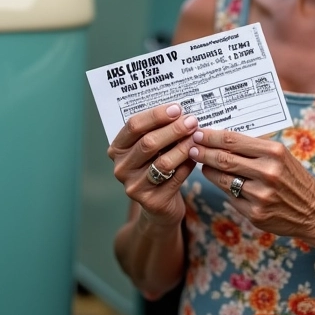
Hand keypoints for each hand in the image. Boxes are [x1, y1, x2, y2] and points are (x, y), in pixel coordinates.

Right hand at [108, 103, 198, 226]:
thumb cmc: (155, 165)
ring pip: (163, 162)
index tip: (177, 108)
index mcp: (117, 149)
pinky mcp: (152, 201)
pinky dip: (188, 164)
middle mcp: (121, 168)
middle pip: (148, 143)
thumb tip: (180, 111)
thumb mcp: (151, 147)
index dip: (156, 115)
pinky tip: (196, 155)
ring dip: (183, 146)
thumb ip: (158, 130)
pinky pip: (176, 178)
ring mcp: (135, 187)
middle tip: (192, 121)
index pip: (133, 126)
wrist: (159, 205)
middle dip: (173, 129)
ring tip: (197, 137)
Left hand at [189, 128, 314, 241]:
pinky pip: (231, 197)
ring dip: (207, 170)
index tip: (197, 132)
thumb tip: (222, 137)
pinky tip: (218, 181)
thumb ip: (255, 147)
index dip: (210, 136)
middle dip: (202, 152)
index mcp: (274, 152)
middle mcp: (267, 172)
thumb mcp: (282, 155)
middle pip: (224, 159)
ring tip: (201, 163)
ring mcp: (261, 195)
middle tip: (190, 146)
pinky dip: (222, 188)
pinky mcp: (256, 214)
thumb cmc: (295, 178)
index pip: (232, 140)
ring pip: (223, 179)